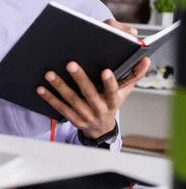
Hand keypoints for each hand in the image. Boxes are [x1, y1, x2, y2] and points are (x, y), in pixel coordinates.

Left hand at [36, 19, 149, 139]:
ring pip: (71, 100)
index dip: (109, 82)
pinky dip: (50, 98)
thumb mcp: (125, 92)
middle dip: (79, 78)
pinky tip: (41, 89)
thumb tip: (146, 60)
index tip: (106, 70)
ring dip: (60, 86)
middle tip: (71, 64)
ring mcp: (85, 115)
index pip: (112, 91)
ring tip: (50, 74)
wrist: (101, 129)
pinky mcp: (73, 119)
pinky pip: (60, 108)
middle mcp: (99, 109)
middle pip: (88, 93)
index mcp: (112, 101)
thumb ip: (134, 75)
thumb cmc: (112, 104)